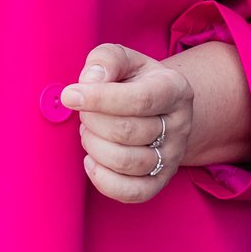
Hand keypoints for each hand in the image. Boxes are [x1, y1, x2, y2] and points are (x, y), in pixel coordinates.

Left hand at [61, 42, 193, 203]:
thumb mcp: (122, 59)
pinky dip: (103, 179)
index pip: (139, 100)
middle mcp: (181, 125)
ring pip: (128, 163)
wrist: (157, 107)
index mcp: (174, 89)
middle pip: (128, 132)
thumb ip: (106, 60)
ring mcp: (172, 156)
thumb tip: (91, 80)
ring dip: (94, 146)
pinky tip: (91, 160)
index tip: (69, 95)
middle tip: (84, 112)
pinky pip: (133, 192)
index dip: (99, 99)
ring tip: (90, 131)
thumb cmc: (133, 80)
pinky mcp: (160, 181)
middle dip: (93, 121)